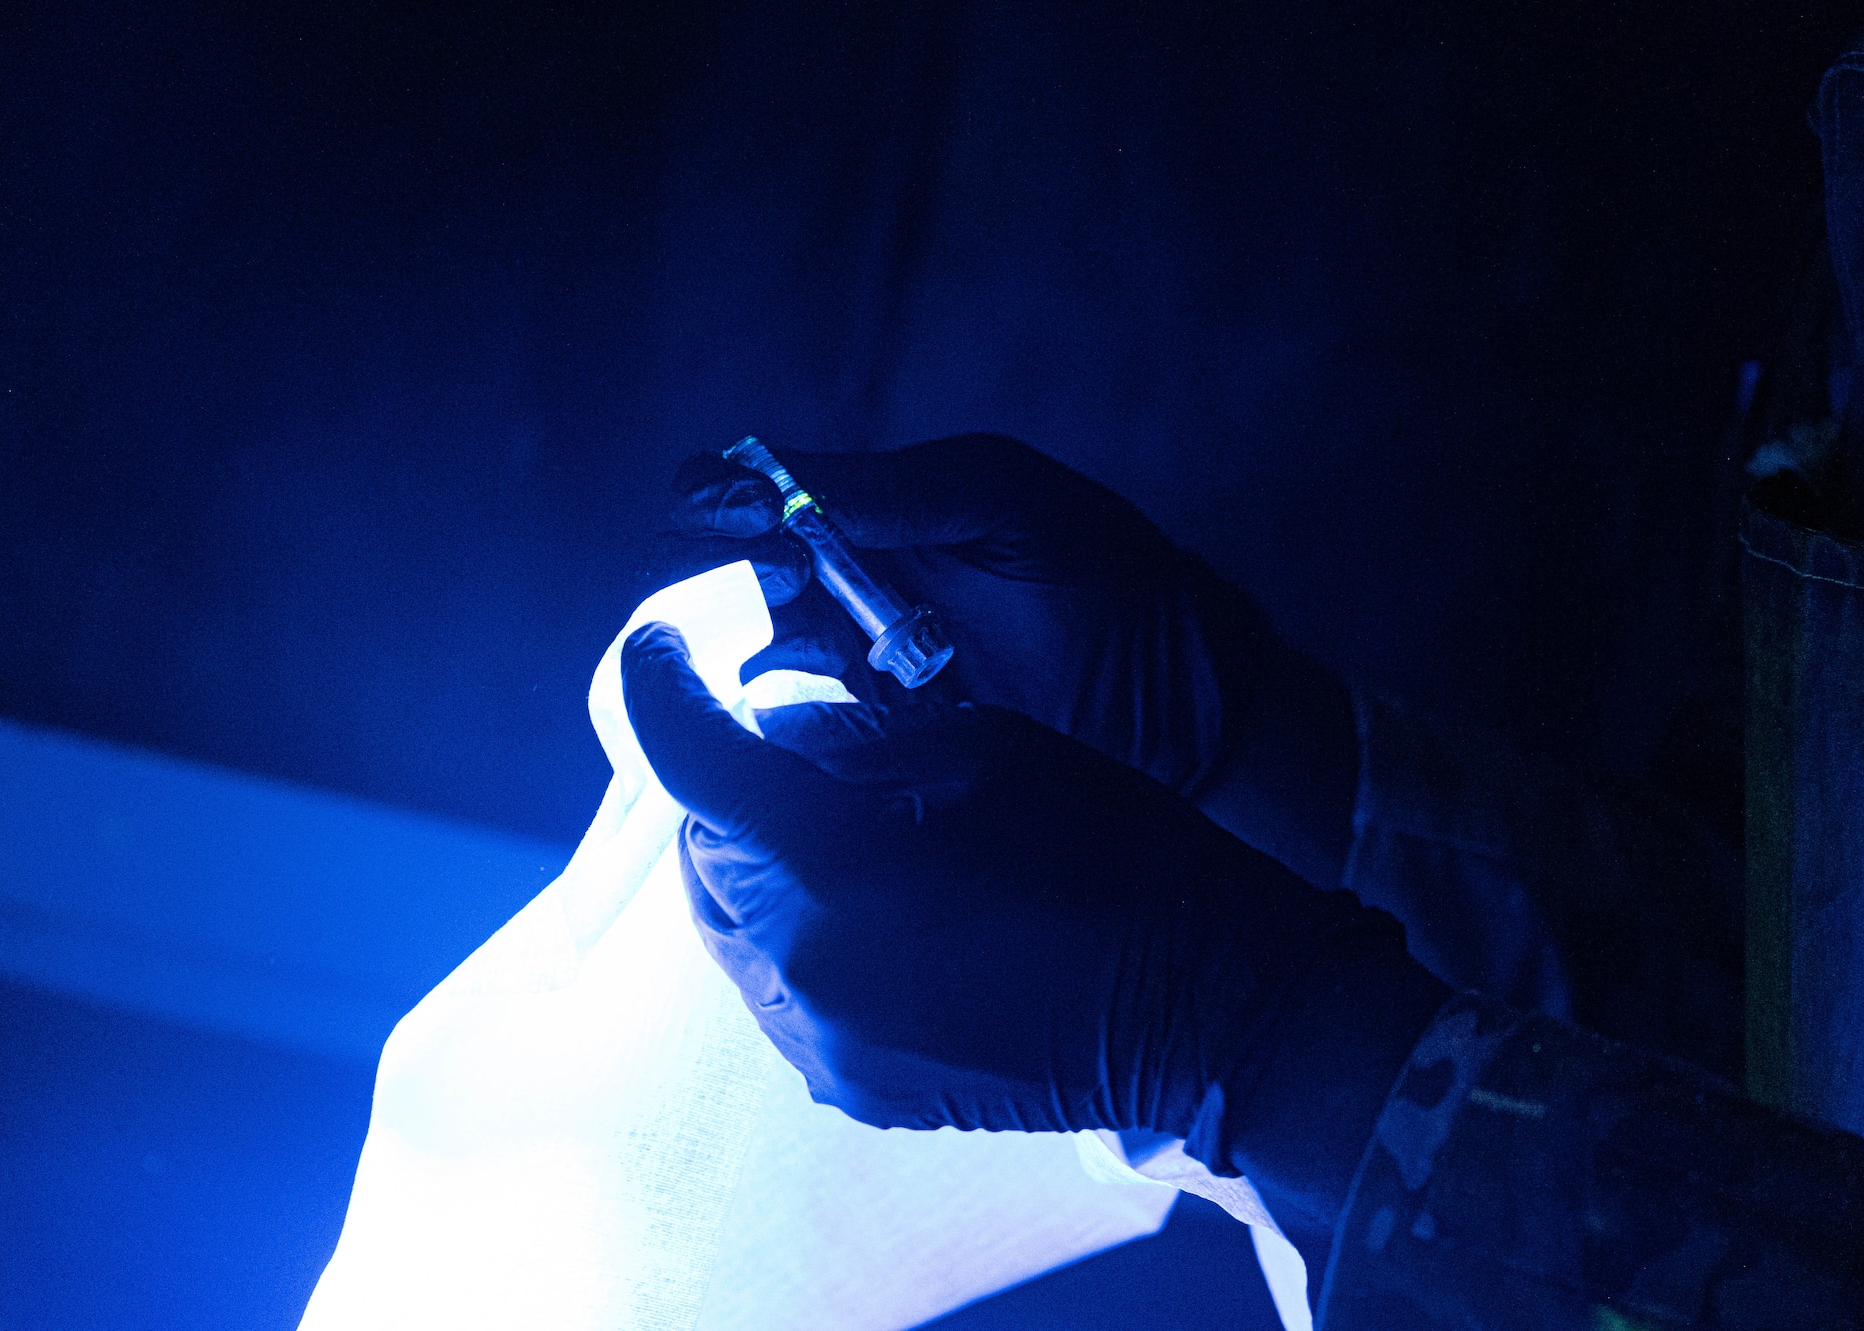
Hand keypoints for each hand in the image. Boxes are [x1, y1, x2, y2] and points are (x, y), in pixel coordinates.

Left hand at [621, 622, 1445, 1232]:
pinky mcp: (852, 1084)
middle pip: (703, 849)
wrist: (1203, 1005)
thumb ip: (851, 734)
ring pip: (732, 925)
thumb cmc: (1109, 849)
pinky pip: (784, 994)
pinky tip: (870, 910)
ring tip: (835, 829)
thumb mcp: (982, 746)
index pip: (687, 758)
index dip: (660, 686)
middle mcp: (800, 965)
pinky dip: (801, 941)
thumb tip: (769, 720)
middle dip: (729, 787)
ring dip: (759, 866)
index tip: (659, 651)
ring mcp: (822, 1039)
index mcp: (828, 861)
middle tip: (782, 742)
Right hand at [664, 434, 1361, 887]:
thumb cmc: (1109, 582)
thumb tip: (779, 488)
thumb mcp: (1012, 505)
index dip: (711, 504)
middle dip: (697, 585)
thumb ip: (901, 491)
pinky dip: (756, 732)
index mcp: (856, 513)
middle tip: (770, 601)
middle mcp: (825, 589)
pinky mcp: (857, 753)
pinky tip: (787, 727)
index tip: (754, 526)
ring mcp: (836, 673)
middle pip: (697, 578)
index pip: (726, 492)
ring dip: (722, 662)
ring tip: (796, 669)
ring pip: (717, 663)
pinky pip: (770, 741)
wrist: (1181, 707)